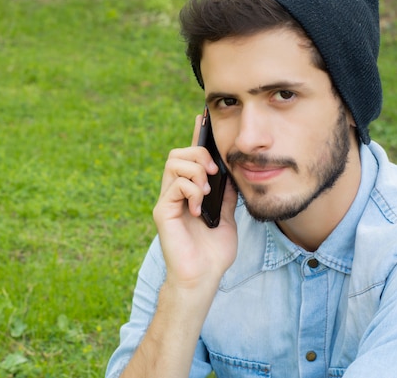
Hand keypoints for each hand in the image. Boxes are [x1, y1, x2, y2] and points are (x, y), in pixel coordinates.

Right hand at [153, 115, 238, 293]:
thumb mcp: (227, 217)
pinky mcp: (163, 211)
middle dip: (198, 155)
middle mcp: (175, 193)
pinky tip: (199, 209)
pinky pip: (175, 185)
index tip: (202, 118)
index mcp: (189, 191)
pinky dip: (192, 191)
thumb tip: (232, 171)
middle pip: (178, 153)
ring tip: (206, 191)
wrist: (204, 277)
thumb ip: (226, 194)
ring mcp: (168, 201)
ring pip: (174, 164)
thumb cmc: (213, 252)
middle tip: (214, 173)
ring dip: (195, 171)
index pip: (189, 157)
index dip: (195, 137)